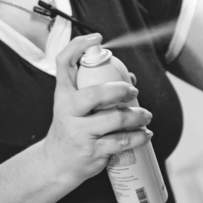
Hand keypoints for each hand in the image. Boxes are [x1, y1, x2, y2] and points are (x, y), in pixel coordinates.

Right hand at [42, 34, 153, 184]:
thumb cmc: (70, 129)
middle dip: (120, 89)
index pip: (64, 63)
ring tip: (146, 116)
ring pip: (115, 118)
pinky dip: (139, 136)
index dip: (78, 46)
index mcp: (62, 95)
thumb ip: (94, 90)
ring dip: (137, 115)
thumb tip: (129, 77)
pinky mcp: (92, 151)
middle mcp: (68, 111)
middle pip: (95, 93)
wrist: (56, 163)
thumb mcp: (72, 107)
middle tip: (134, 92)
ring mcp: (79, 132)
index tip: (97, 39)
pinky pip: (121, 141)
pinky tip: (145, 134)